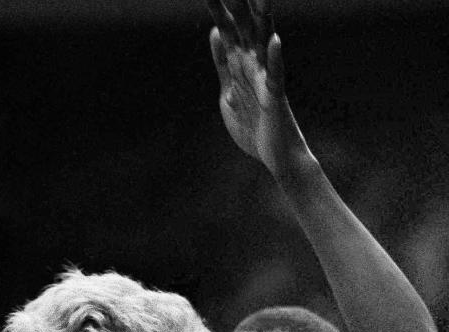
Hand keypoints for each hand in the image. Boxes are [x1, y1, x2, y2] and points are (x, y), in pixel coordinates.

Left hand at [208, 0, 304, 178]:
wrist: (274, 156)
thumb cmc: (254, 125)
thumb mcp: (228, 91)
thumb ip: (223, 62)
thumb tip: (216, 31)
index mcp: (239, 63)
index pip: (226, 28)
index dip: (217, 8)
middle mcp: (254, 63)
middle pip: (243, 26)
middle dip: (236, 5)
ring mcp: (265, 77)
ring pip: (262, 43)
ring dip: (260, 20)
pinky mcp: (275, 96)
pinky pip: (276, 75)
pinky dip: (274, 59)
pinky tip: (273, 41)